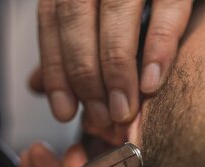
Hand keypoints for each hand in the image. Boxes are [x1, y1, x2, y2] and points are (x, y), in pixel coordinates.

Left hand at [31, 0, 192, 134]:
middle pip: (77, 20)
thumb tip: (38, 85)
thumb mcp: (95, 13)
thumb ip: (68, 43)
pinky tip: (152, 84)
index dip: (55, 69)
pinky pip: (167, 13)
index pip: (52, 19)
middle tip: (100, 117)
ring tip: (123, 110)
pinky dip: (158, 51)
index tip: (65, 112)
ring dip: (117, 72)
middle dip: (86, 76)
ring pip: (116, 17)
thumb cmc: (133, 0)